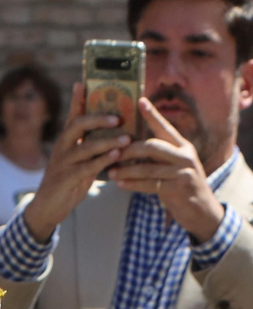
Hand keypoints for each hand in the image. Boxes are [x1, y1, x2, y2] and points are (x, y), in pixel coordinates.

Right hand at [21, 82, 131, 240]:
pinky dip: (103, 161)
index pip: (72, 115)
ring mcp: (63, 163)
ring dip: (107, 141)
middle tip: (117, 117)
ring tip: (125, 138)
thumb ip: (91, 146)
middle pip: (77, 125)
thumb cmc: (68, 181)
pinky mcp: (67, 178)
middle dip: (97, 118)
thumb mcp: (78, 161)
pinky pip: (87, 167)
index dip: (76, 99)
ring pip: (85, 146)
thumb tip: (115, 133)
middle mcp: (62, 148)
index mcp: (65, 141)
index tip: (82, 82)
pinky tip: (116, 157)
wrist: (48, 207)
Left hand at [108, 97, 226, 240]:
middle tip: (111, 152)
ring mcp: (183, 171)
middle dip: (129, 149)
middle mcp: (184, 155)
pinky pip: (150, 184)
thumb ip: (156, 153)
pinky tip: (119, 184)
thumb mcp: (171, 163)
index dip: (152, 114)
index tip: (140, 100)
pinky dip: (132, 184)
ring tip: (110, 172)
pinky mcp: (178, 188)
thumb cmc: (178, 182)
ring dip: (126, 170)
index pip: (164, 127)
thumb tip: (126, 143)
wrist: (198, 207)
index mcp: (182, 145)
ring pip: (148, 167)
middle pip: (152, 146)